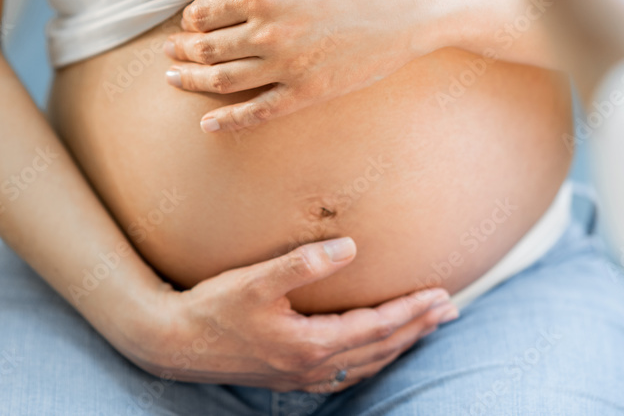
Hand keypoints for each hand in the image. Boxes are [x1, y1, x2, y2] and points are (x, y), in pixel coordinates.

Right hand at [120, 237, 456, 391]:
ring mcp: (302, 376)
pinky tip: (377, 350)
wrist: (173, 344)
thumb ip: (302, 264)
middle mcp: (313, 366)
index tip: (441, 294)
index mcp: (310, 343)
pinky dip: (373, 358)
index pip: (377, 327)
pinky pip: (348, 372)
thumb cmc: (212, 308)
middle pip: (381, 348)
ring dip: (401, 344)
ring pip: (368, 363)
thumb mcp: (254, 281)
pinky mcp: (291, 377)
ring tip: (426, 327)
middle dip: (418, 327)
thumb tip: (350, 247)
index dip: (411, 311)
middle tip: (450, 309)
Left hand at [163, 0, 489, 132]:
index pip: (206, 12)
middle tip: (169, 53)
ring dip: (192, 80)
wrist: (412, 4)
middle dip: (182, 51)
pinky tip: (207, 124)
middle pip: (207, 48)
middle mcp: (268, 31)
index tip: (187, 23)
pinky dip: (227, 121)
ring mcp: (287, 66)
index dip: (190, 19)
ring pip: (222, 80)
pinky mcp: (308, 93)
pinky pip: (257, 113)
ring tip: (174, 79)